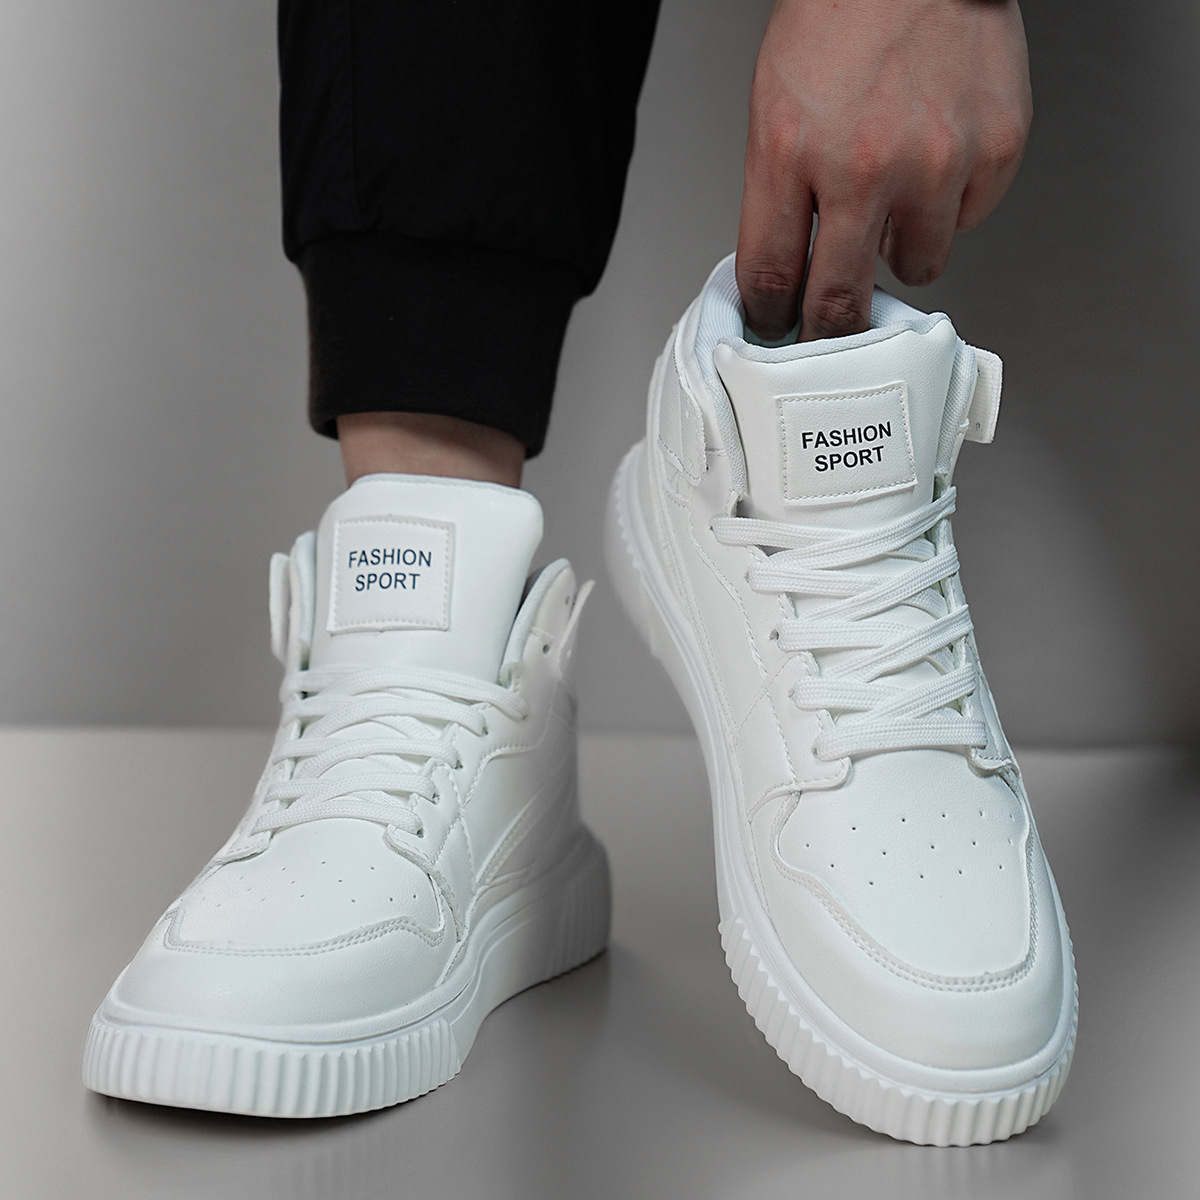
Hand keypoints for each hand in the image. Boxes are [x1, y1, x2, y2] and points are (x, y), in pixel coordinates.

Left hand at [736, 0, 1031, 341]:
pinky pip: (965, 223)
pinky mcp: (992, 155)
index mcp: (790, 151)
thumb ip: (779, 195)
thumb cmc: (843, 20)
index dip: (770, 318)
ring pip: (916, 268)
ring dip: (900, 248)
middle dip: (828, 329)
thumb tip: (785, 274)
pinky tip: (936, 158)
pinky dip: (949, 206)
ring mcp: (935, 164)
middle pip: (839, 302)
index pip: (771, 276)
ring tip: (895, 195)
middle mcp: (863, 165)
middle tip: (828, 331)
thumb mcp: (776, 107)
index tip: (776, 332)